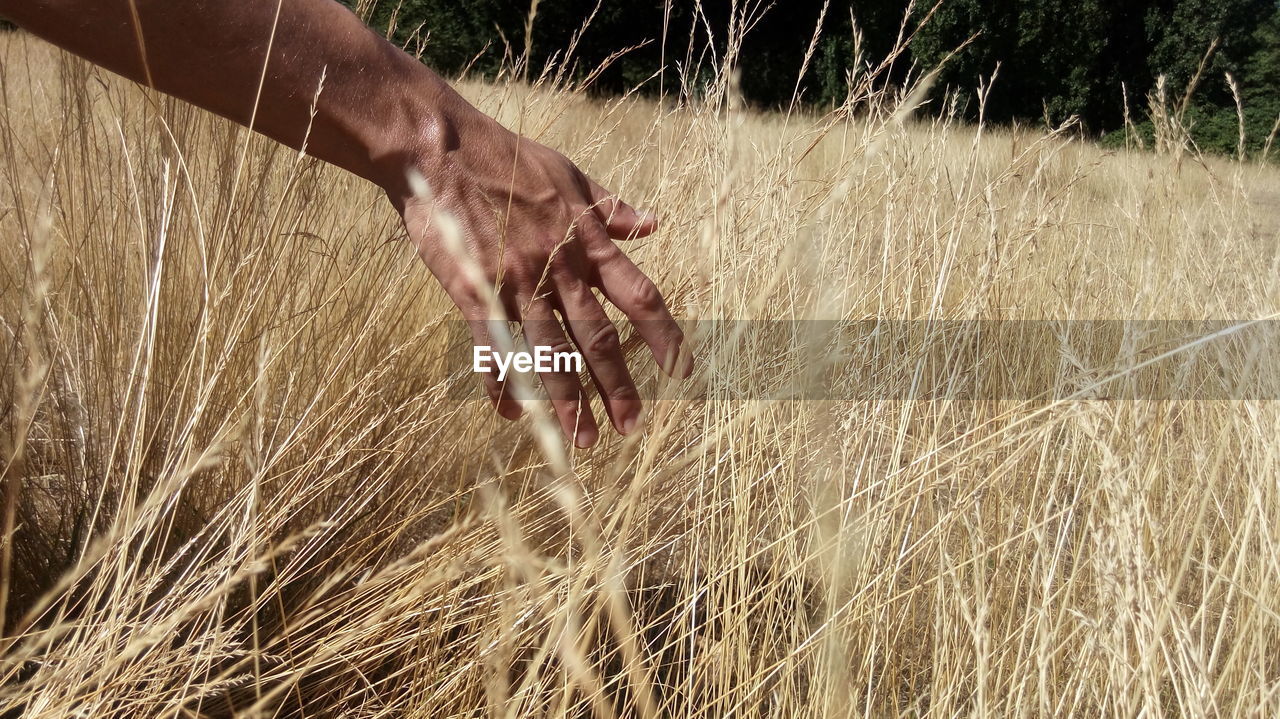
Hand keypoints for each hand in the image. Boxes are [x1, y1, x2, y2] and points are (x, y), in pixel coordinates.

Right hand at [389, 108, 690, 447]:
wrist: (440, 148)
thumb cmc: (505, 155)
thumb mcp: (568, 172)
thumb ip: (610, 207)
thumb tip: (654, 223)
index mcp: (585, 239)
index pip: (638, 295)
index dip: (662, 335)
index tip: (680, 369)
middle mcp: (558, 267)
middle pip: (596, 337)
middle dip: (618, 385)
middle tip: (633, 426)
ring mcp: (515, 282)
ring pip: (550, 353)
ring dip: (568, 401)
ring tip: (583, 440)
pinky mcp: (475, 293)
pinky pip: (494, 350)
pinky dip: (504, 384)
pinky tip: (514, 414)